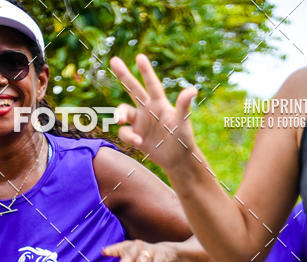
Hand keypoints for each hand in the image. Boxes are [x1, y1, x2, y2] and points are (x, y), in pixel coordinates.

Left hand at [92, 240, 174, 261]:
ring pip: (145, 256)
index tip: (103, 252)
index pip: (118, 249)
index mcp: (126, 248)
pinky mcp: (161, 258)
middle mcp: (137, 248)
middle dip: (126, 261)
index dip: (111, 250)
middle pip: (130, 254)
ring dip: (143, 260)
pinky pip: (159, 261)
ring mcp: (149, 253)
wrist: (164, 254)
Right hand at [109, 54, 197, 170]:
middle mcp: (148, 110)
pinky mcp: (136, 136)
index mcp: (159, 104)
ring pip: (123, 112)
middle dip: (123, 75)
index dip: (146, 71)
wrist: (177, 159)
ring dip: (120, 114)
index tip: (139, 57)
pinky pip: (125, 133)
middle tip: (114, 60)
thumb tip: (192, 89)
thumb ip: (184, 106)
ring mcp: (140, 123)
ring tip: (121, 120)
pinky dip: (129, 137)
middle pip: (133, 89)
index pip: (151, 84)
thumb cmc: (183, 139)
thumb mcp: (183, 122)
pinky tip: (138, 142)